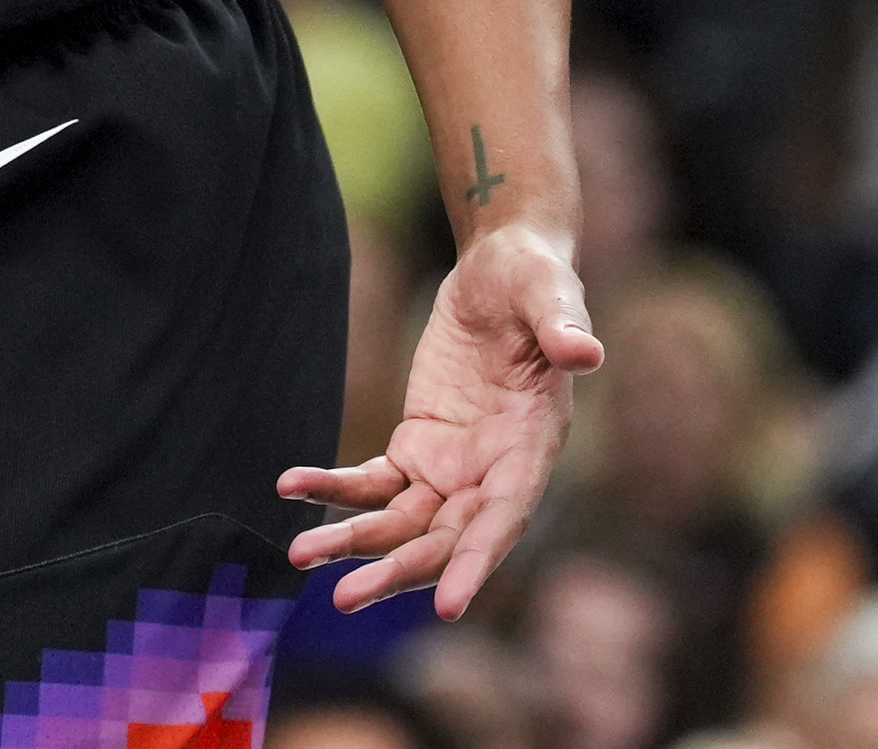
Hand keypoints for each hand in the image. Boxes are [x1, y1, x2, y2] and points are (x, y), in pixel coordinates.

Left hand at [280, 227, 602, 617]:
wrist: (499, 270)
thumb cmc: (534, 280)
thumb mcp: (549, 296)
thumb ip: (563, 329)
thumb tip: (587, 354)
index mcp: (532, 447)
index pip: (504, 519)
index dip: (476, 564)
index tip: (446, 608)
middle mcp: (493, 472)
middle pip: (442, 538)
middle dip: (396, 570)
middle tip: (342, 598)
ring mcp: (452, 466)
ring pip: (400, 522)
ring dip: (352, 542)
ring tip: (298, 556)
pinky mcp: (417, 446)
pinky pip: (371, 480)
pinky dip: (333, 488)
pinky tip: (290, 487)